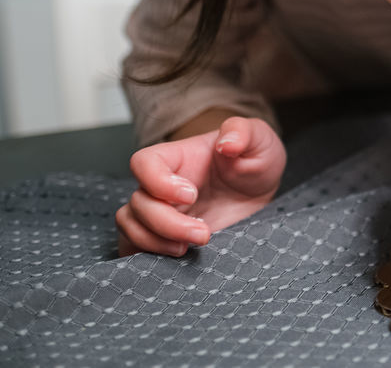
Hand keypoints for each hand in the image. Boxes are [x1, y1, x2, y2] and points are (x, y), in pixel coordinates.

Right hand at [116, 116, 285, 256]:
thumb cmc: (253, 160)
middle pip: (138, 203)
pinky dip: (147, 256)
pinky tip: (178, 258)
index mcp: (177, 158)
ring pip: (130, 227)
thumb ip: (243, 132)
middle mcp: (161, 186)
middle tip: (203, 234)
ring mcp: (160, 213)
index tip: (192, 194)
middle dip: (167, 224)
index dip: (158, 181)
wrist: (258, 193)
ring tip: (188, 249)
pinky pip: (135, 248)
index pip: (144, 163)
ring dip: (155, 242)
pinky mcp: (164, 237)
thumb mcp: (259, 139)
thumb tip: (227, 143)